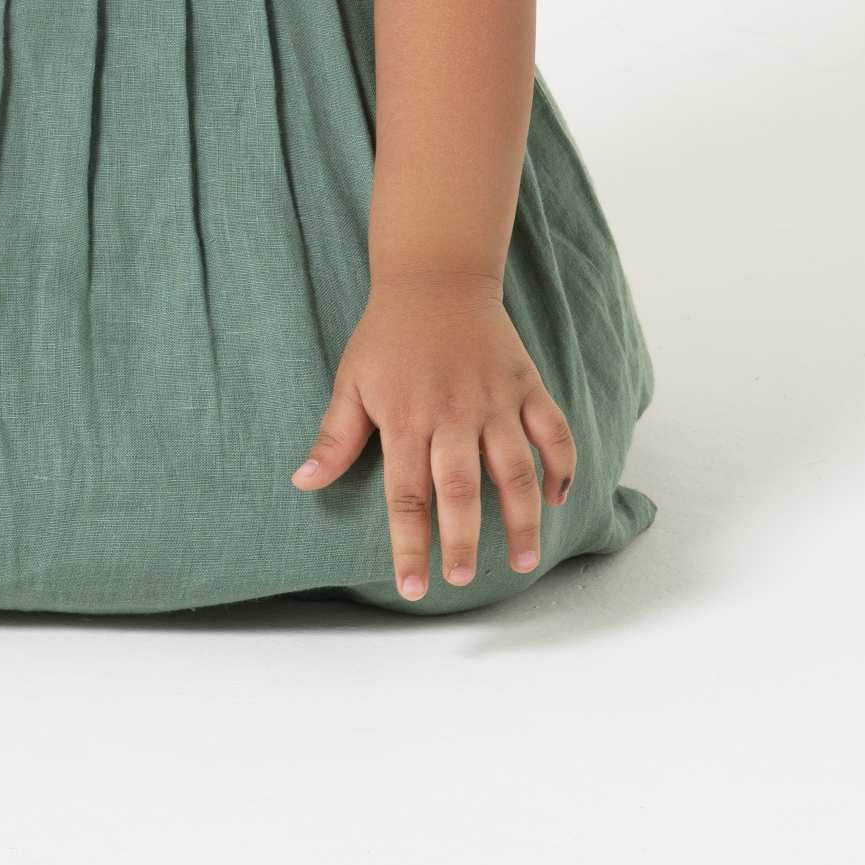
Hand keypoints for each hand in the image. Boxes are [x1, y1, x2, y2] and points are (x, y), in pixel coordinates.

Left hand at [289, 271, 576, 597]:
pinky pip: (553, 431)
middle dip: (462, 540)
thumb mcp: (351, 382)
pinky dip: (561, 465)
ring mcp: (495, 401)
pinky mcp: (526, 385)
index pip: (407, 496)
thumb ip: (334, 438)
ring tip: (523, 561)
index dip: (410, 546)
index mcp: (406, 419)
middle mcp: (453, 415)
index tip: (413, 587)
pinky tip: (558, 499)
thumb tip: (303, 483)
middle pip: (460, 489)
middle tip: (463, 580)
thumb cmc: (388, 334)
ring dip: (522, 518)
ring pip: (515, 469)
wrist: (435, 276)